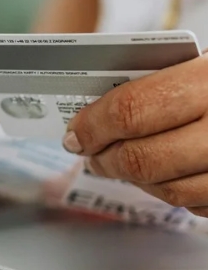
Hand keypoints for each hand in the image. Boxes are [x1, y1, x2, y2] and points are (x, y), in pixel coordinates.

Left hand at [63, 54, 207, 215]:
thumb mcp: (204, 63)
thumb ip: (156, 83)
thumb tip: (93, 115)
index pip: (133, 110)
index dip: (94, 126)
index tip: (76, 132)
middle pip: (145, 159)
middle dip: (106, 160)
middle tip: (90, 153)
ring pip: (173, 191)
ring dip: (138, 182)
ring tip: (120, 165)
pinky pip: (204, 206)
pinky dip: (178, 194)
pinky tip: (168, 175)